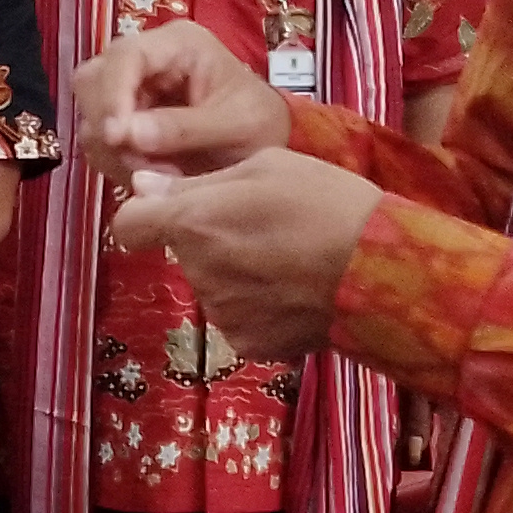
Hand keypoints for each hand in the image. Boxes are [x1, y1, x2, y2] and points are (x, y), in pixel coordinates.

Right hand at [66, 20, 287, 190]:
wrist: (265, 147)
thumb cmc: (259, 126)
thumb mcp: (236, 126)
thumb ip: (184, 129)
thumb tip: (127, 135)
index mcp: (178, 43)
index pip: (124, 57)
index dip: (112, 95)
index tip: (117, 138)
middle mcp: (147, 59)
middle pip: (93, 81)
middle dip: (109, 127)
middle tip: (142, 165)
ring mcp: (131, 88)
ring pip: (90, 113)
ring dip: (113, 151)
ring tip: (157, 174)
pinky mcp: (124, 117)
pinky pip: (100, 140)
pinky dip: (117, 162)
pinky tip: (150, 175)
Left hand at [108, 149, 381, 362]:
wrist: (384, 272)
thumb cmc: (327, 202)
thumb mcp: (265, 166)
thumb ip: (195, 182)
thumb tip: (141, 187)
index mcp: (193, 224)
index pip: (128, 226)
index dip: (145, 215)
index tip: (169, 210)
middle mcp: (198, 274)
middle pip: (183, 254)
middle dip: (208, 240)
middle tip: (262, 226)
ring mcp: (223, 316)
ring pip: (213, 287)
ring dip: (235, 274)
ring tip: (287, 259)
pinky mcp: (249, 346)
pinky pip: (240, 320)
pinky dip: (259, 307)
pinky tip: (295, 291)